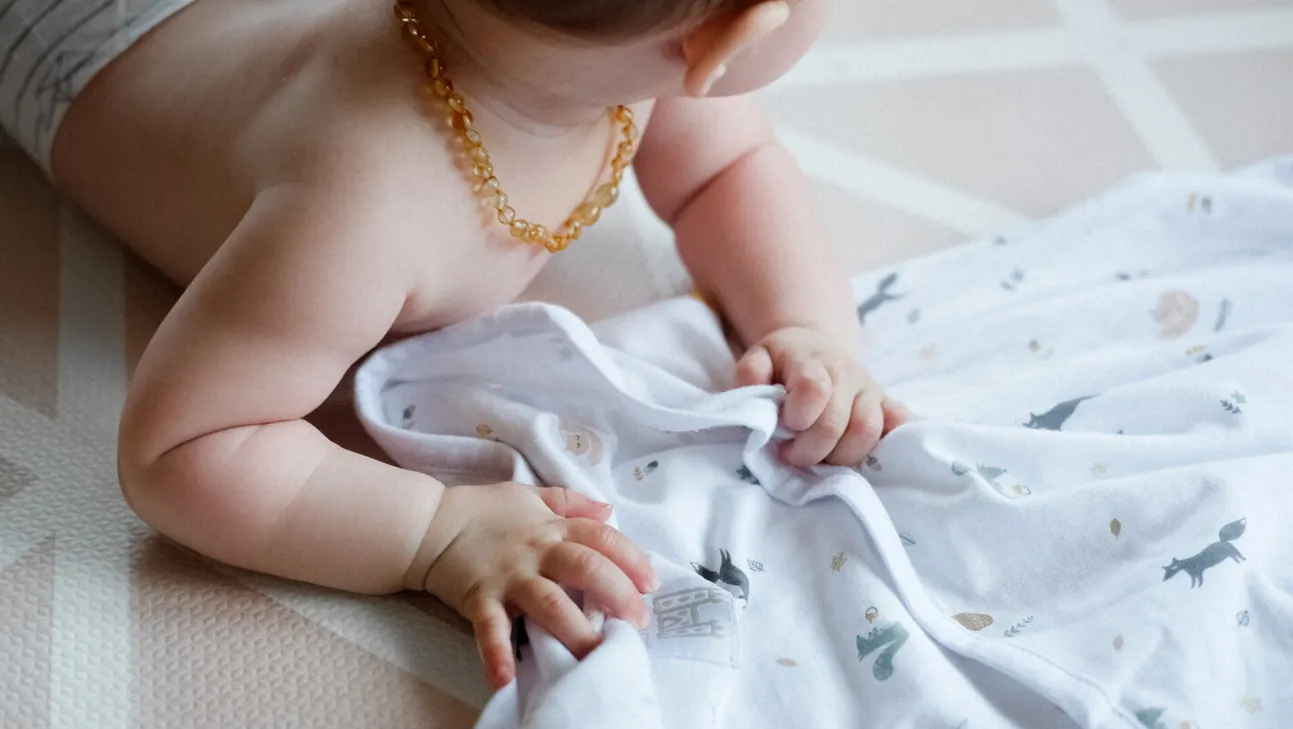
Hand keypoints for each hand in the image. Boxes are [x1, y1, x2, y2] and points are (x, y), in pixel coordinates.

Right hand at [420, 483, 657, 688]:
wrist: (428, 524)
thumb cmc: (482, 511)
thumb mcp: (530, 496)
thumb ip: (569, 502)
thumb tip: (607, 509)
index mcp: (552, 527)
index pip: (601, 538)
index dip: (631, 559)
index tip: (651, 584)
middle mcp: (536, 551)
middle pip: (586, 568)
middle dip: (617, 594)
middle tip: (638, 622)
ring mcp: (508, 576)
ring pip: (549, 602)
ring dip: (574, 629)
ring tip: (595, 655)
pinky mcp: (478, 599)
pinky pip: (490, 629)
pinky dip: (498, 654)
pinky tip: (508, 679)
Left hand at [736, 326, 909, 467]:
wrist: (815, 348)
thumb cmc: (782, 361)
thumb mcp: (757, 358)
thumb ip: (749, 377)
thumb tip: (755, 403)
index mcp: (812, 361)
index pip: (814, 391)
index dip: (797, 418)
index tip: (782, 428)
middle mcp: (847, 373)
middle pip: (837, 422)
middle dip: (809, 450)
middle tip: (790, 455)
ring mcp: (870, 390)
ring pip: (868, 432)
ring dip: (840, 456)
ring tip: (821, 458)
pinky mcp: (886, 404)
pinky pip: (898, 426)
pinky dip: (889, 445)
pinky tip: (870, 457)